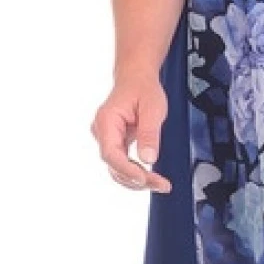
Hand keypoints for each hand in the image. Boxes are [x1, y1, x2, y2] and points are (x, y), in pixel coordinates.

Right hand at [91, 71, 173, 191]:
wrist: (137, 78)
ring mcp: (106, 139)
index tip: (143, 178)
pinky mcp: (114, 143)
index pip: (110, 153)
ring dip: (137, 179)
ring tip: (160, 183)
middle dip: (136, 179)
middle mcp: (102, 132)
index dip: (126, 169)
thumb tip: (148, 159)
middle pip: (114, 165)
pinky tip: (150, 178)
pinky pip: (122, 163)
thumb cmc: (143, 88)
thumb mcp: (152, 108)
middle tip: (161, 184)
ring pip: (117, 168)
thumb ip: (149, 133)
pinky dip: (136, 172)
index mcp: (106, 120)